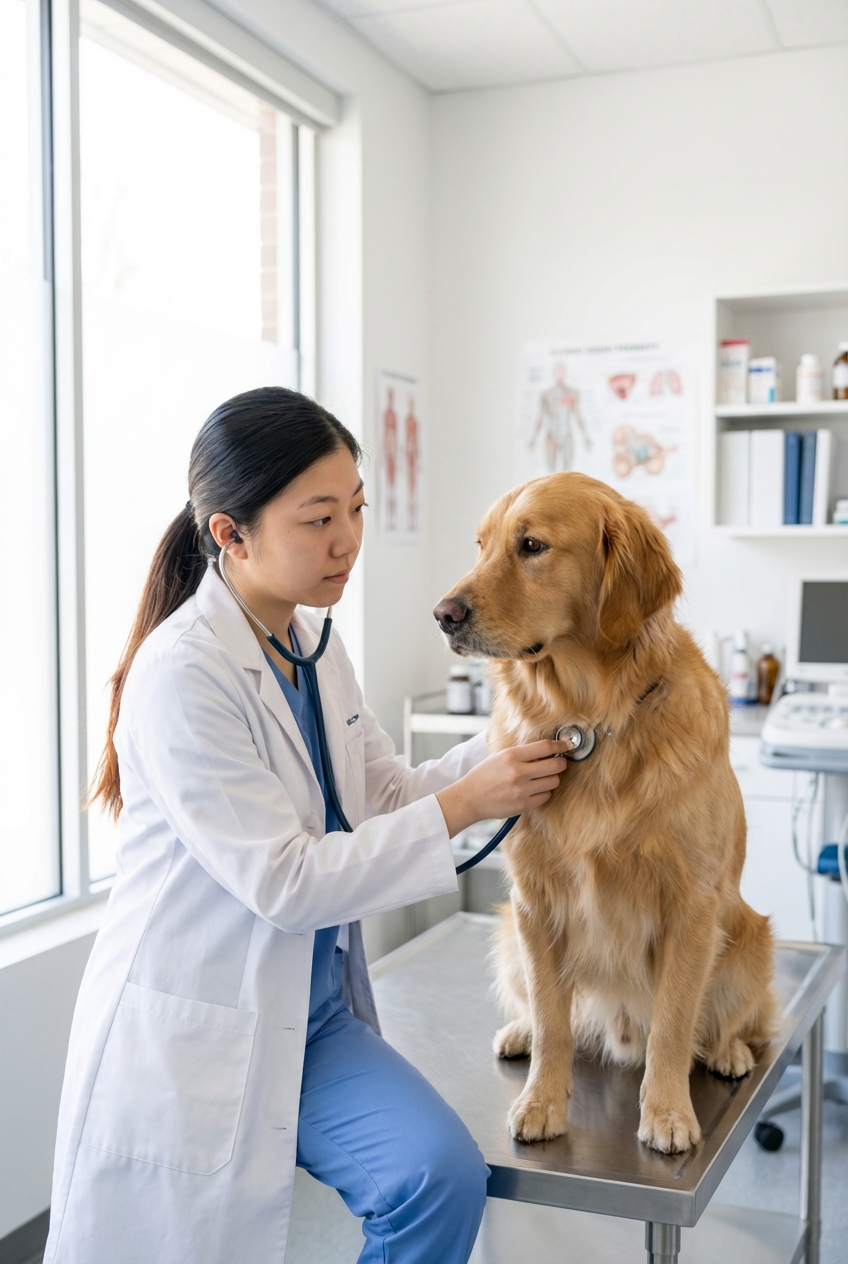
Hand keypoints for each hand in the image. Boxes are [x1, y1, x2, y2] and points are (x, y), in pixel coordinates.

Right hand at [435, 740, 572, 837]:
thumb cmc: (485, 775)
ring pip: (554, 782)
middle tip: (558, 762)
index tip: (567, 744)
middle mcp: (518, 772)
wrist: (470, 798)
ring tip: (542, 777)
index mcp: (511, 756)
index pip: (545, 747)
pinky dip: (544, 792)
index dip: (561, 744)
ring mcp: (522, 790)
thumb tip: (549, 750)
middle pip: (556, 765)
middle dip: (561, 762)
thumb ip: (523, 753)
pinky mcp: (523, 805)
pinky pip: (546, 796)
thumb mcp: (500, 756)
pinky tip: (534, 789)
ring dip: (552, 778)